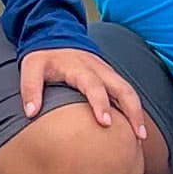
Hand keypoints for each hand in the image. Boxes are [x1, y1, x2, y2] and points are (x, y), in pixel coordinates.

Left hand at [20, 42, 144, 130]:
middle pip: (122, 89)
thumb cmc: (44, 57)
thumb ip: (30, 88)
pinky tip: (136, 127)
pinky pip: (126, 92)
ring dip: (138, 112)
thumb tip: (31, 112)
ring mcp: (107, 73)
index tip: (105, 123)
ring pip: (129, 91)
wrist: (56, 36)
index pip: (93, 86)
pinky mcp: (110, 77)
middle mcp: (99, 70)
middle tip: (138, 135)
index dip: (100, 104)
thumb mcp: (30, 67)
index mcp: (80, 68)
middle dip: (132, 111)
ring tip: (142, 136)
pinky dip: (134, 108)